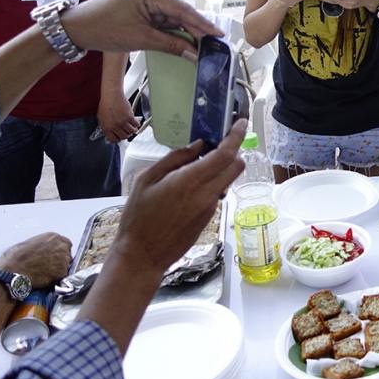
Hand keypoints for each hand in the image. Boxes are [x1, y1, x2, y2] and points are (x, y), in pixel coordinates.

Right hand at [0, 233, 71, 287]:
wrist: (11, 273)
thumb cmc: (14, 260)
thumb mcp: (26, 244)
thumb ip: (40, 244)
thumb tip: (41, 248)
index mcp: (52, 236)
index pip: (65, 243)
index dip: (59, 252)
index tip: (55, 257)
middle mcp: (61, 246)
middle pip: (67, 254)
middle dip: (60, 260)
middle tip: (49, 267)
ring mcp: (63, 259)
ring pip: (66, 265)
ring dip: (58, 270)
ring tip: (44, 273)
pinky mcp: (62, 272)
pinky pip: (63, 276)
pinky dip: (56, 279)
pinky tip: (44, 279)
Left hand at [61, 0, 222, 61]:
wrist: (76, 28)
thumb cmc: (103, 29)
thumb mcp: (141, 39)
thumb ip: (171, 45)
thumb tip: (194, 54)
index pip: (182, 9)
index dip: (202, 24)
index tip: (219, 34)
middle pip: (179, 11)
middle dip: (194, 29)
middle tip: (213, 44)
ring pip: (172, 16)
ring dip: (184, 31)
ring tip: (201, 46)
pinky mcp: (141, 4)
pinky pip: (162, 18)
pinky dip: (171, 30)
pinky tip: (183, 41)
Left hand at [97, 92, 139, 142]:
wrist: (112, 96)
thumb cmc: (106, 104)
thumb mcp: (101, 118)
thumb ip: (106, 127)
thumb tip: (109, 133)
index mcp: (106, 127)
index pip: (113, 139)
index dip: (117, 139)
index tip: (119, 137)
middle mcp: (115, 126)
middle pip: (124, 136)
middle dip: (126, 135)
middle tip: (127, 132)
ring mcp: (123, 122)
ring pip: (131, 132)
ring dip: (132, 130)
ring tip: (132, 127)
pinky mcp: (130, 117)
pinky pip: (136, 124)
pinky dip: (137, 124)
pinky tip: (135, 122)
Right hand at [111, 119, 246, 273]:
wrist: (142, 256)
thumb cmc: (138, 217)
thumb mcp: (147, 180)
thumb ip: (175, 159)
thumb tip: (198, 145)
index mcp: (191, 182)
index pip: (226, 155)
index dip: (236, 136)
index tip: (241, 123)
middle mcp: (207, 194)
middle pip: (236, 166)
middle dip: (234, 151)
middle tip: (220, 142)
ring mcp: (211, 207)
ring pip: (229, 179)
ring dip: (223, 166)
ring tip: (201, 161)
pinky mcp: (209, 217)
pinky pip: (218, 192)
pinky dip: (214, 181)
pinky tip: (193, 182)